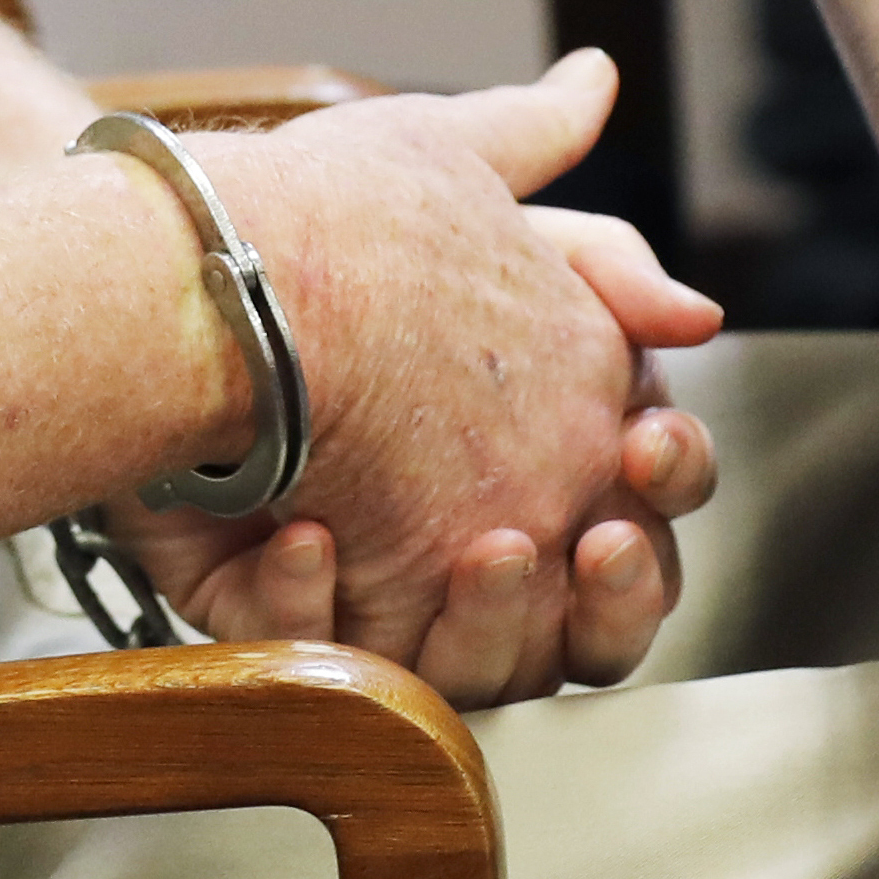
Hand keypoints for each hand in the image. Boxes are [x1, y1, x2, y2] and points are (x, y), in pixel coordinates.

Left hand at [117, 54, 727, 706]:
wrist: (181, 258)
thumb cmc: (339, 232)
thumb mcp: (467, 206)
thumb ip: (598, 251)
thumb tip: (697, 295)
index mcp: (549, 457)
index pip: (646, 501)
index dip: (665, 480)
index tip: (651, 442)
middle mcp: (479, 542)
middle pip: (590, 626)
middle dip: (611, 594)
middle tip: (590, 539)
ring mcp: (382, 595)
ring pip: (473, 673)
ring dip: (491, 622)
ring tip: (483, 550)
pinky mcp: (276, 621)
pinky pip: (308, 657)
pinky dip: (313, 608)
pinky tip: (306, 539)